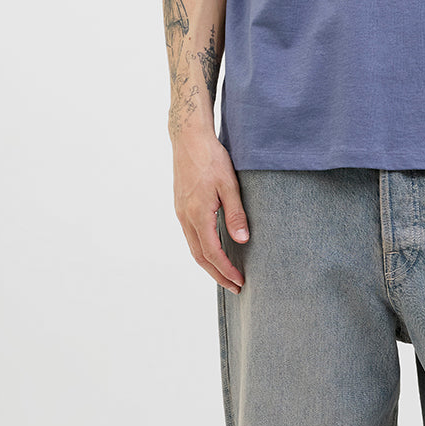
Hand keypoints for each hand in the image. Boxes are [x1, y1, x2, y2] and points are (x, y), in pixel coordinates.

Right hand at [172, 127, 248, 292]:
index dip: (226, 270)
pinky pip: (191, 235)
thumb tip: (243, 240)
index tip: (240, 282)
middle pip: (200, 256)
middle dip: (218, 274)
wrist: (188, 138)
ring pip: (194, 247)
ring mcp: (181, 212)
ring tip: (226, 273)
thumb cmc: (211, 158)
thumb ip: (235, 214)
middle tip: (235, 286)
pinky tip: (215, 249)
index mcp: (198, 214)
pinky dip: (203, 249)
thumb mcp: (229, 184)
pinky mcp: (181, 206)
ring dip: (210, 264)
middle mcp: (186, 217)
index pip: (212, 253)